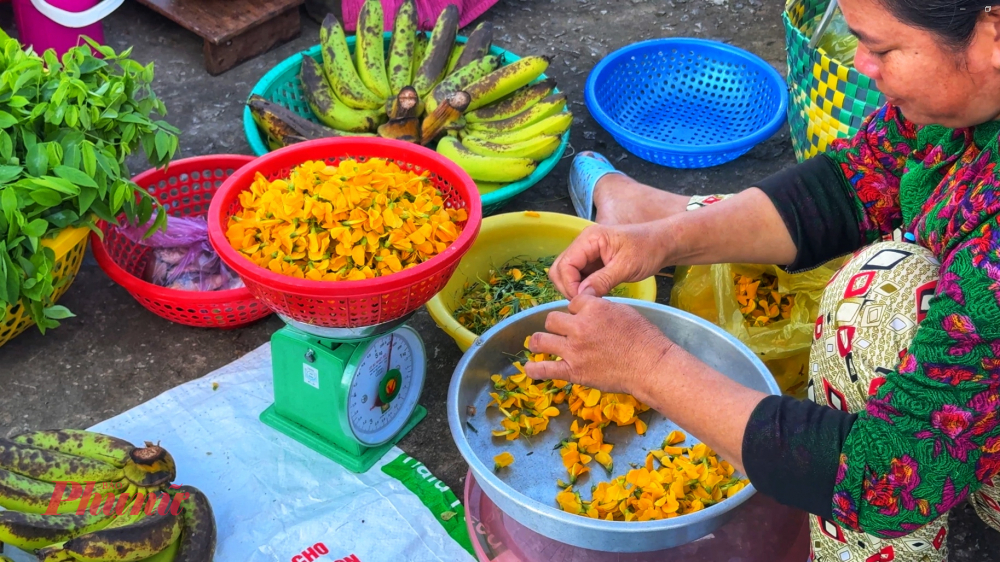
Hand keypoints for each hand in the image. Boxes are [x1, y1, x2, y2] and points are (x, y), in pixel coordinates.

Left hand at [523, 295, 674, 399]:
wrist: (650, 365)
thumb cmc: (644, 338)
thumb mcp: (623, 311)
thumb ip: (600, 308)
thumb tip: (588, 307)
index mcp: (592, 308)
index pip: (572, 303)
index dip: (576, 311)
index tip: (582, 318)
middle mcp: (579, 326)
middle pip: (552, 319)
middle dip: (558, 324)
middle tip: (564, 332)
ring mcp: (573, 349)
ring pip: (541, 339)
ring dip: (540, 341)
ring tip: (538, 344)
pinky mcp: (573, 371)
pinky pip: (545, 369)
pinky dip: (534, 369)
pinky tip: (529, 368)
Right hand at [550, 222, 670, 298]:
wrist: (663, 244)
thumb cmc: (648, 250)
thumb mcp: (625, 267)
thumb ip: (602, 281)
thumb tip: (581, 297)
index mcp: (589, 239)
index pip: (565, 264)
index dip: (569, 285)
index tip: (582, 301)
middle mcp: (584, 244)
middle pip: (560, 269)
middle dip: (567, 287)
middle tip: (584, 303)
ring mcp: (587, 253)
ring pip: (567, 274)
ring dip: (574, 289)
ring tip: (590, 301)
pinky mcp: (593, 262)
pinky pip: (579, 276)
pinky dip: (582, 288)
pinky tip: (594, 296)